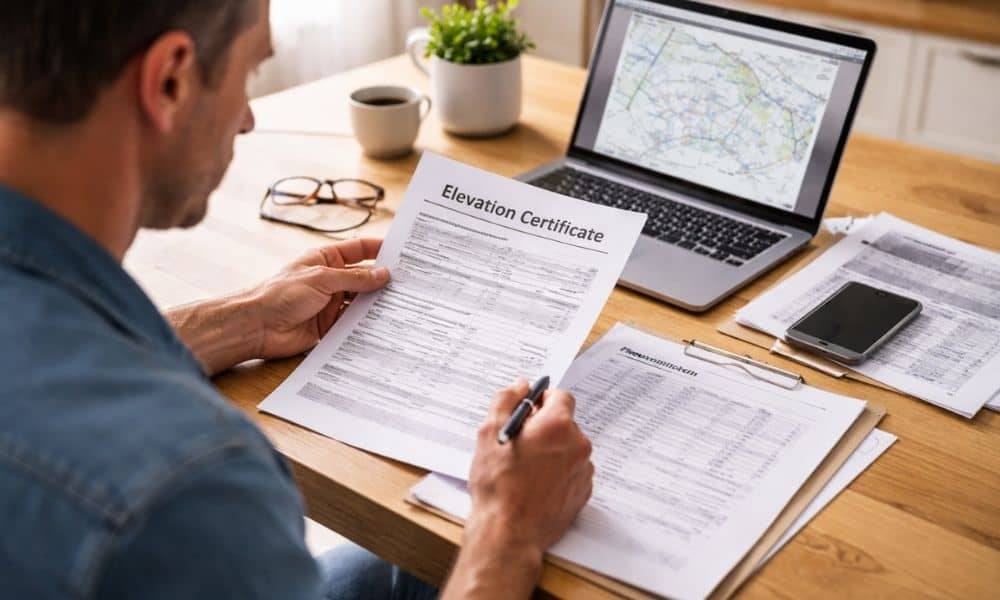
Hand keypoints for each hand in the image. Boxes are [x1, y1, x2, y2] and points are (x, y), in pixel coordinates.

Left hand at [167, 238, 388, 374]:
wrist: (257, 326)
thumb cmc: (280, 294)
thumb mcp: (322, 279)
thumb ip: (355, 278)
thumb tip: (384, 274)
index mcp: (325, 259)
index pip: (358, 250)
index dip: (379, 249)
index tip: (403, 252)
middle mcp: (330, 280)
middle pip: (363, 278)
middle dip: (384, 281)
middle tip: (410, 283)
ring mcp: (330, 303)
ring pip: (361, 302)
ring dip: (377, 304)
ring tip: (402, 305)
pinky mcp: (329, 326)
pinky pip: (353, 324)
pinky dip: (366, 325)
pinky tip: (383, 325)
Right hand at [441, 380, 593, 599]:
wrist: (509, 532)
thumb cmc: (497, 484)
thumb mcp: (489, 433)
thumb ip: (506, 400)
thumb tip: (520, 385)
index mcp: (558, 425)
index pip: (560, 396)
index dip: (541, 402)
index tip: (526, 412)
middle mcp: (578, 444)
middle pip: (564, 423)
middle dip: (543, 429)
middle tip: (519, 445)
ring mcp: (583, 470)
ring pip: (568, 448)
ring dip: (551, 452)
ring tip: (525, 470)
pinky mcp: (583, 492)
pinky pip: (571, 471)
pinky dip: (557, 473)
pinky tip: (535, 485)